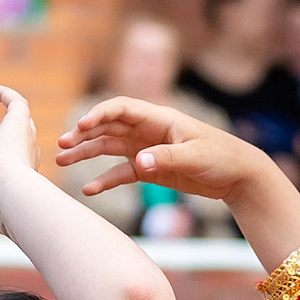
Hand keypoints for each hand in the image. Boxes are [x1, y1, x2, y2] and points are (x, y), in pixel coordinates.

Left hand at [0, 84, 38, 232]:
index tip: (5, 156)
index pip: (23, 162)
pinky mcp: (18, 123)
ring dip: (13, 106)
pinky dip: (5, 94)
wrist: (8, 195)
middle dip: (21, 129)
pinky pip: (17, 102)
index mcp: (24, 178)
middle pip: (27, 137)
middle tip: (11, 118)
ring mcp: (25, 138)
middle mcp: (28, 156)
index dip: (16, 157)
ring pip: (24, 118)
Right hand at [55, 96, 259, 202]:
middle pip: (108, 128)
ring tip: (62, 161)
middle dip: (83, 135)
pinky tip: (88, 190)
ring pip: (109, 149)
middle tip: (60, 145)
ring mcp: (147, 149)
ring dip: (86, 154)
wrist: (239, 176)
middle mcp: (148, 131)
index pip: (121, 109)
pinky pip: (122, 173)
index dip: (99, 114)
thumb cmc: (222, 158)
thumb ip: (166, 159)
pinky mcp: (150, 169)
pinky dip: (105, 181)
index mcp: (159, 119)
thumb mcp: (196, 157)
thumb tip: (139, 162)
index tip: (81, 126)